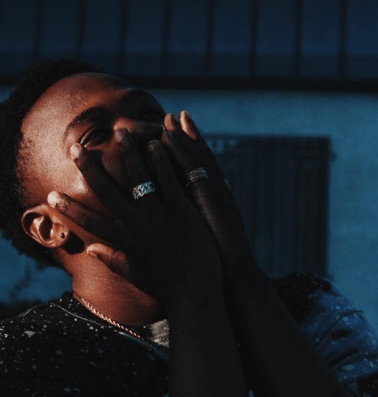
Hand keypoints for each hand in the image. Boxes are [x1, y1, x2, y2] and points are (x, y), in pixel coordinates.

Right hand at [52, 129, 223, 305]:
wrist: (196, 296)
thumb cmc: (166, 286)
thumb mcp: (134, 274)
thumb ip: (111, 259)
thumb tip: (90, 250)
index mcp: (124, 241)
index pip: (89, 221)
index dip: (69, 208)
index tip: (50, 196)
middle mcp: (136, 224)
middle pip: (107, 190)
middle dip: (89, 168)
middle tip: (74, 148)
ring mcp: (159, 216)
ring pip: (139, 177)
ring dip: (127, 153)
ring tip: (118, 133)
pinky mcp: (182, 210)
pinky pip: (169, 179)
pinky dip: (160, 160)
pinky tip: (154, 142)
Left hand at [161, 111, 257, 277]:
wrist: (229, 281)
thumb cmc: (209, 269)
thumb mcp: (193, 245)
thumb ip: (181, 230)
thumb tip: (168, 227)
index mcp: (207, 205)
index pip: (192, 172)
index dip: (181, 152)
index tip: (167, 133)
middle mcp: (211, 195)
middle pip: (195, 160)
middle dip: (184, 137)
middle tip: (170, 115)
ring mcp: (211, 196)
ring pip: (194, 160)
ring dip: (181, 137)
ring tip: (169, 117)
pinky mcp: (209, 201)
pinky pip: (192, 170)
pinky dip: (179, 152)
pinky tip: (167, 139)